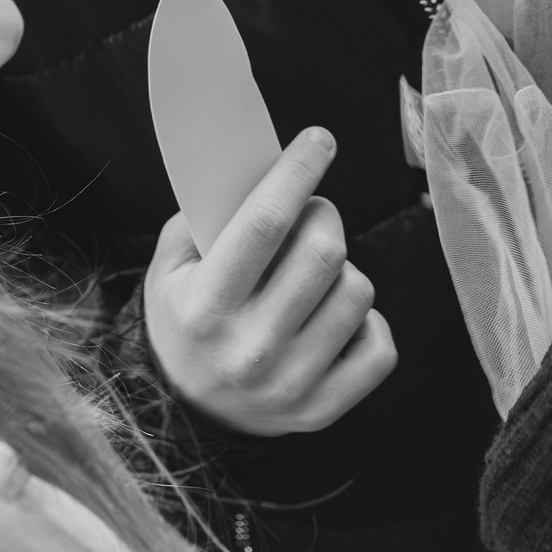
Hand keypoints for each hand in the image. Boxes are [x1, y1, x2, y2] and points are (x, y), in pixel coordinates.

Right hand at [144, 128, 397, 436]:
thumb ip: (207, 214)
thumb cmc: (185, 319)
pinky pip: (380, 347)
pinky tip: (335, 318)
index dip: (298, 171)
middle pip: (323, 253)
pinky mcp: (323, 410)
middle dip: (324, 216)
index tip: (319, 140)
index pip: (264, 224)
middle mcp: (250, 351)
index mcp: (205, 308)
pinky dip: (367, 322)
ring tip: (315, 276)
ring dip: (344, 270)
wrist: (183, 411)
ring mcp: (290, 385)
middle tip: (312, 214)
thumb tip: (266, 166)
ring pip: (357, 293)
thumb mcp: (171, 265)